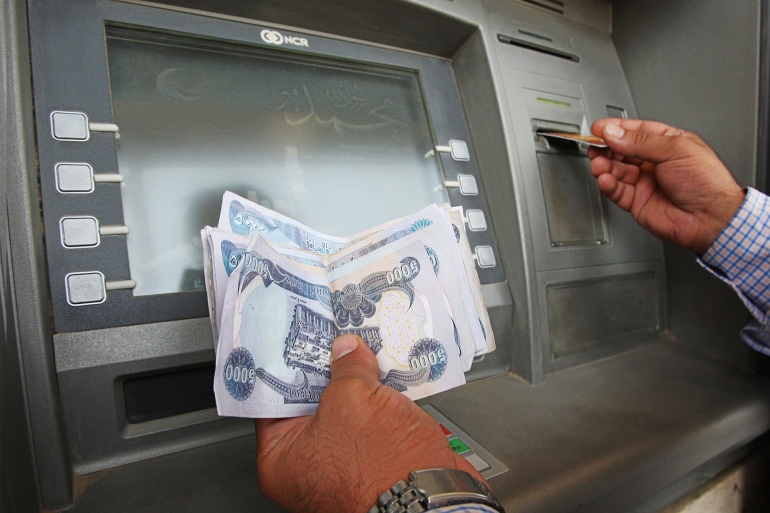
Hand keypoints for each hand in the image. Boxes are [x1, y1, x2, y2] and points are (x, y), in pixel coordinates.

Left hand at [255, 334, 484, 512]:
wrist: (432, 500)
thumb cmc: (381, 471)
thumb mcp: (354, 398)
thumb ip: (346, 368)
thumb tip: (347, 351)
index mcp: (281, 458)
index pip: (272, 399)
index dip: (285, 364)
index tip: (296, 339)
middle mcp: (307, 467)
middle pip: (311, 403)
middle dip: (326, 371)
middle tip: (334, 339)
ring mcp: (343, 465)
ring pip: (346, 411)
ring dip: (357, 384)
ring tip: (365, 353)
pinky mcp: (375, 462)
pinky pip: (371, 423)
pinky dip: (379, 401)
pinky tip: (388, 377)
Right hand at [588, 119, 745, 253]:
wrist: (711, 218)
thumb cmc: (707, 183)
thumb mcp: (675, 150)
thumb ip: (640, 141)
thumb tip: (614, 133)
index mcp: (668, 144)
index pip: (635, 131)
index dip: (616, 128)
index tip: (599, 128)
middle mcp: (654, 162)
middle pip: (622, 150)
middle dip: (606, 147)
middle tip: (595, 146)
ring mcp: (645, 182)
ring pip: (616, 170)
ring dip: (604, 165)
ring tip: (599, 163)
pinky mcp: (637, 202)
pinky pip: (616, 191)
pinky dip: (607, 184)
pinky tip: (605, 178)